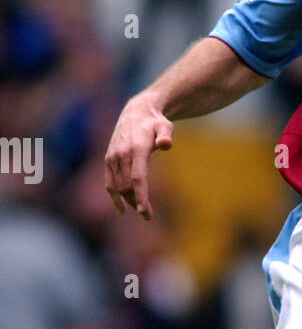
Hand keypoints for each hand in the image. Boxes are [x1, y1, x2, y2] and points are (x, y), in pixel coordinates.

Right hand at [104, 97, 173, 219]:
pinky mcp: (108, 160)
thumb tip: (166, 144)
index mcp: (137, 149)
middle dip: (138, 203)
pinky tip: (122, 209)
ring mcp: (113, 158)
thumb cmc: (155, 122)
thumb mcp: (165, 125)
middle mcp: (122, 154)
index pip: (138, 178)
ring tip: (142, 211)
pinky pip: (109, 183)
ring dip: (128, 202)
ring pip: (118, 187)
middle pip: (128, 186)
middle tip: (148, 216)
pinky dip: (114, 196)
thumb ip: (166, 135)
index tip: (144, 212)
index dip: (141, 196)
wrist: (135, 112)